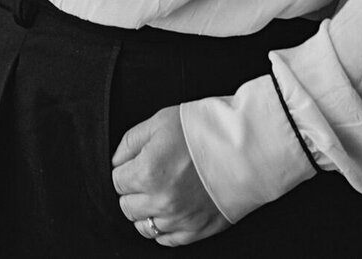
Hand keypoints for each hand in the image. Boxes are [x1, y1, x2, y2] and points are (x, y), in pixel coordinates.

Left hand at [111, 106, 230, 246]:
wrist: (244, 146)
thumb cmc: (203, 129)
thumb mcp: (160, 121)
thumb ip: (131, 142)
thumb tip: (117, 160)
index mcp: (148, 172)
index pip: (118, 181)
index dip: (125, 170)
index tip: (136, 163)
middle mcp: (161, 201)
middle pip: (127, 206)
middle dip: (133, 191)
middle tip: (148, 176)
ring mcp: (179, 219)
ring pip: (144, 226)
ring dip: (146, 210)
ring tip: (160, 192)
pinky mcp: (197, 230)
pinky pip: (167, 240)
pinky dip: (164, 227)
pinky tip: (172, 209)